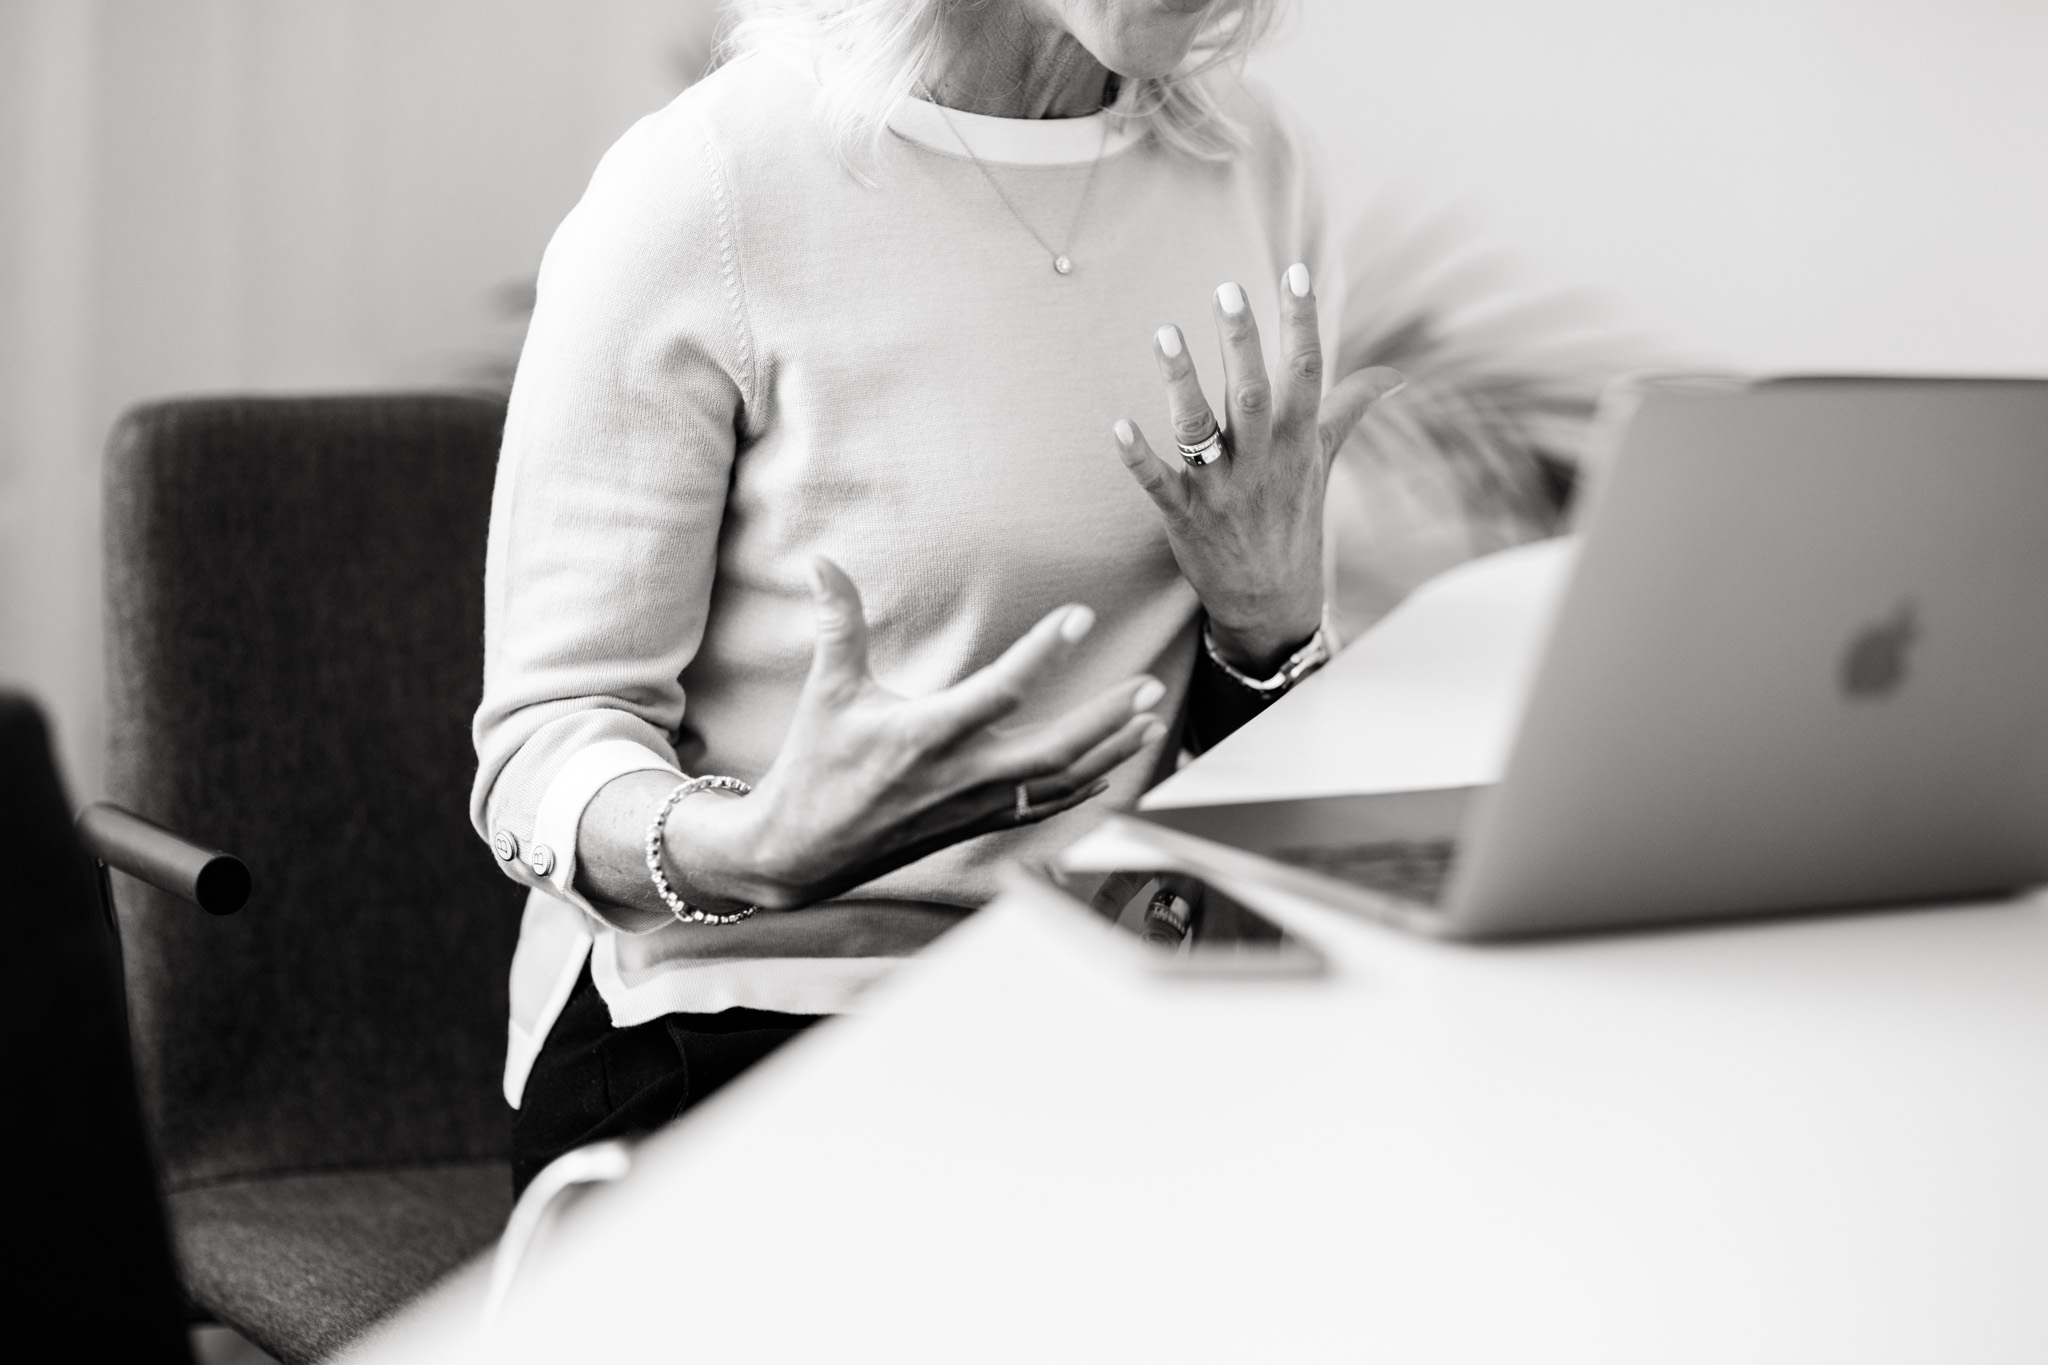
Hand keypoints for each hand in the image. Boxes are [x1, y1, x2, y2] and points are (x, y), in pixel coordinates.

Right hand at [667, 557, 1165, 910]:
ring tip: (1151, 720)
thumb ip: (837, 622)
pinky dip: (1083, 788)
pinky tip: (1111, 767)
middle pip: (1055, 749)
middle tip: (1149, 686)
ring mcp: (975, 806)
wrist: (804, 850)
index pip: (1001, 689)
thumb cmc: (817, 765)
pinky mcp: (978, 825)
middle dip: (1107, 719)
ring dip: (1110, 751)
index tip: (1080, 616)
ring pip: (1060, 783)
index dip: (1044, 651)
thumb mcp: (828, 690)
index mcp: (927, 734)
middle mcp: (961, 775)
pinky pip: (1044, 808)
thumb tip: (819, 561)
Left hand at [1114, 264, 1404, 672]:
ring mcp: (1220, 489)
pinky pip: (1157, 483)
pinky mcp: (1183, 514)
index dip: (1300, 322)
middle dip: (1240, 343)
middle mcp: (1261, 462)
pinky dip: (1137, 457)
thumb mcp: (1324, 460)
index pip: (1305, 373)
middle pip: (1251, 394)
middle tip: (1227, 291)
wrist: (1270, 601)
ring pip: (1198, 430)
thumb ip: (1350, 408)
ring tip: (1165, 333)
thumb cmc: (1295, 518)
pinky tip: (1118, 425)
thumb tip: (1397, 376)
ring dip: (1180, 383)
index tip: (1293, 272)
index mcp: (1298, 443)